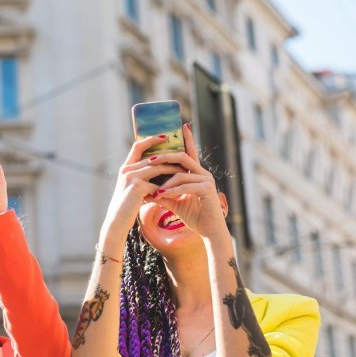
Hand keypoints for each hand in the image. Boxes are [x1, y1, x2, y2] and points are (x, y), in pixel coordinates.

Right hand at [102, 135, 184, 240]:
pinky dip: (169, 188)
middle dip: (170, 156)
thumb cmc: (125, 207)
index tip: (165, 136)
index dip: (151, 139)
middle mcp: (127, 169)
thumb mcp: (131, 189)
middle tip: (184, 155)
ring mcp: (131, 177)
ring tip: (186, 171)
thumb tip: (158, 171)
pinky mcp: (137, 187)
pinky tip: (178, 192)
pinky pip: (158, 184)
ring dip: (173, 170)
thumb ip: (142, 178)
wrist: (116, 222)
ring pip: (158, 168)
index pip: (138, 146)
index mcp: (125, 167)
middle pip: (153, 157)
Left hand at [147, 123, 228, 239]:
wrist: (209, 231)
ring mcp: (207, 180)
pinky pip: (186, 186)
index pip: (189, 152)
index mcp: (196, 173)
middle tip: (150, 160)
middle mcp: (203, 173)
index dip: (186, 138)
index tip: (181, 125)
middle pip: (183, 157)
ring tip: (152, 189)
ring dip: (165, 181)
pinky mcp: (207, 190)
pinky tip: (161, 195)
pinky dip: (172, 191)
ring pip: (182, 173)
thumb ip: (163, 193)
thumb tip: (146, 190)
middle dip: (165, 157)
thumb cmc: (194, 216)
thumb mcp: (174, 202)